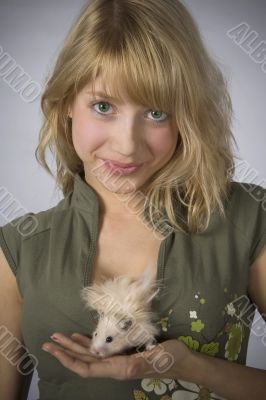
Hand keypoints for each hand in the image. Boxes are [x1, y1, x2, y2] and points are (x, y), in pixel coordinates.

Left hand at [42, 332, 192, 379]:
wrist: (184, 360)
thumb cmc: (172, 357)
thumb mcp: (158, 358)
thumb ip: (140, 363)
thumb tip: (124, 368)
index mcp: (121, 369)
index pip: (88, 368)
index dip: (70, 361)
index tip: (55, 351)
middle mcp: (116, 366)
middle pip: (84, 362)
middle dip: (65, 352)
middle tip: (48, 342)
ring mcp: (119, 361)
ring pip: (90, 356)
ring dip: (73, 348)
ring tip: (58, 338)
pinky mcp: (124, 354)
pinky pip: (101, 350)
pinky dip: (88, 344)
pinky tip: (80, 338)